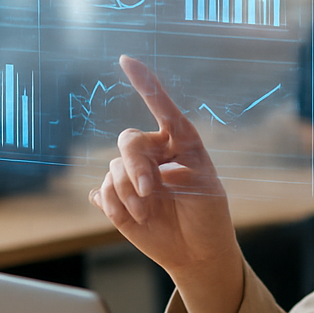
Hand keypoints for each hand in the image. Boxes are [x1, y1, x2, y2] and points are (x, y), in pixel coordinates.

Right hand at [87, 55, 243, 312]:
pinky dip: (118, 205)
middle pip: (128, 141)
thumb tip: (144, 157)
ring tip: (150, 212)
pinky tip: (135, 217)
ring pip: (114, 169)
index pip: (161, 107)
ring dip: (131, 192)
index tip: (126, 60)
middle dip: (136, 165)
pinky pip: (104, 192)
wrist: (198, 252)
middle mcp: (154, 154)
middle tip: (152, 190)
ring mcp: (133, 176)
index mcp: (179, 143)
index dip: (144, 83)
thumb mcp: (203, 184)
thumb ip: (173, 166)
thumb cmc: (208, 215)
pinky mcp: (117, 198)